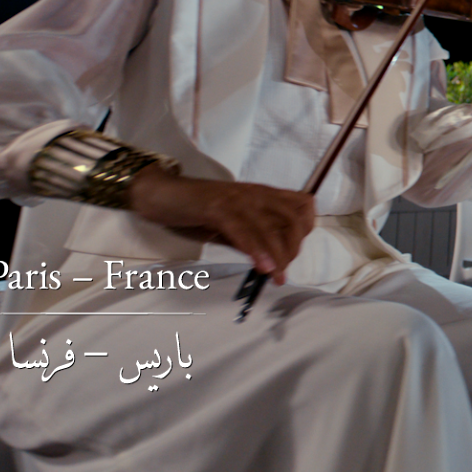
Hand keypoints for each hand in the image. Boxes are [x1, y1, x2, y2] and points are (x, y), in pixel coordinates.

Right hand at [128, 166, 315, 285]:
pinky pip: (244, 232)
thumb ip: (253, 235)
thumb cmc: (199, 208)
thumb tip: (271, 257)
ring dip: (278, 256)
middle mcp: (256, 194)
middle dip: (293, 248)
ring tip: (277, 277)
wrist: (164, 193)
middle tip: (282, 270)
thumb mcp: (234, 220)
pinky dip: (256, 251)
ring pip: (271, 228)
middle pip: (292, 219)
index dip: (306, 227)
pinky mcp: (217, 209)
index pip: (302, 205)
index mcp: (263, 194)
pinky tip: (262, 267)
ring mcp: (237, 200)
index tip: (296, 249)